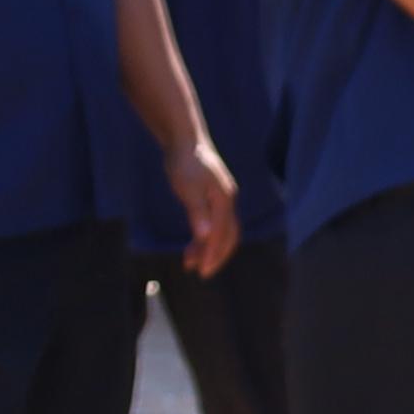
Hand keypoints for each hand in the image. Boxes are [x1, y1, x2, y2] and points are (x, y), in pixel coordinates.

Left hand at [169, 139, 241, 276]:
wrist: (185, 141)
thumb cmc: (184, 164)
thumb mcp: (187, 189)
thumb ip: (197, 212)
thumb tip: (204, 236)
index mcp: (224, 201)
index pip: (221, 235)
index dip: (213, 254)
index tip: (202, 271)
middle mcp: (227, 202)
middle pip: (229, 236)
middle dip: (216, 256)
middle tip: (202, 273)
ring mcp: (222, 199)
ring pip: (222, 230)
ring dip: (208, 247)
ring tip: (190, 261)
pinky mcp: (214, 197)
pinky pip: (215, 222)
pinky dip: (205, 236)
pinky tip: (193, 241)